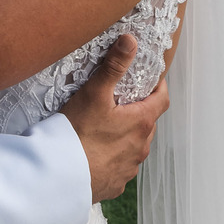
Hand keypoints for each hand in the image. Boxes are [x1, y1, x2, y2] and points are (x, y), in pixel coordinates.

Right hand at [60, 34, 166, 201]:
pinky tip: (95, 152)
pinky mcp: (115, 183)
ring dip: (126, 136)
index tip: (152, 79)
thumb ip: (114, 66)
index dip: (159, 87)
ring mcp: (129, 168)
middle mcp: (141, 147)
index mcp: (141, 123)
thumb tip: (130, 40)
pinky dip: (113, 157)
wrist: (61, 175)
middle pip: (147, 123)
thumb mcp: (95, 92)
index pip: (162, 100)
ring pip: (134, 146)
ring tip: (105, 128)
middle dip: (139, 111)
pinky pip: (120, 166)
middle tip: (121, 101)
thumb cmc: (78, 132)